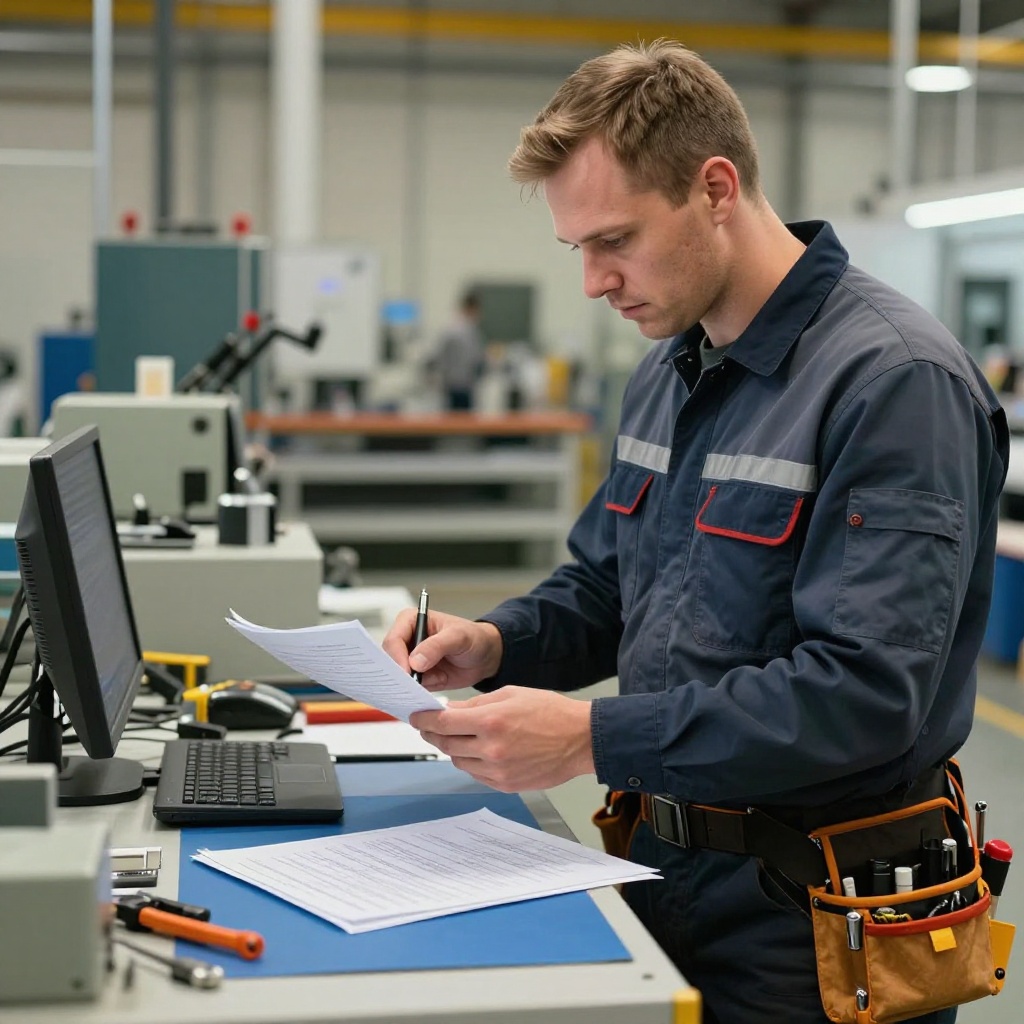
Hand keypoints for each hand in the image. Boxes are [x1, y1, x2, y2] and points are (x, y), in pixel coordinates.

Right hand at [382, 607, 502, 691]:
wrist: (484, 657)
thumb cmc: (472, 637)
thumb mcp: (458, 637)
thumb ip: (436, 646)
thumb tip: (415, 662)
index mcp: (411, 621)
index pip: (393, 639)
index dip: (396, 657)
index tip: (406, 672)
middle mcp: (406, 640)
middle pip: (389, 660)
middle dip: (398, 674)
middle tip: (407, 687)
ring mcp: (410, 660)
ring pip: (397, 677)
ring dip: (406, 686)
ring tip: (419, 691)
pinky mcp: (416, 677)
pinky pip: (408, 688)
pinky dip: (414, 694)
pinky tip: (424, 695)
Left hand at [410, 686, 594, 791]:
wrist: (580, 739)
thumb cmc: (550, 712)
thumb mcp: (511, 694)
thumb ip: (476, 703)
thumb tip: (450, 710)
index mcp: (490, 721)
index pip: (443, 723)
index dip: (424, 720)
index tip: (416, 717)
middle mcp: (491, 749)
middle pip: (446, 745)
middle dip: (434, 734)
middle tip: (430, 726)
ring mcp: (498, 771)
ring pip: (459, 762)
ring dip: (453, 749)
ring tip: (460, 737)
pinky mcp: (505, 785)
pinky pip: (476, 775)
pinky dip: (472, 762)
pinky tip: (480, 751)